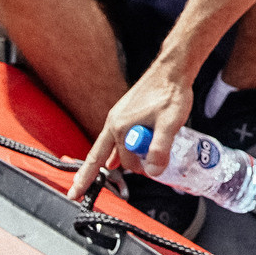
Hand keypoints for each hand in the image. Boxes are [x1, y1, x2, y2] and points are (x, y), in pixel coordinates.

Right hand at [70, 66, 195, 200]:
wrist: (172, 71)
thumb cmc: (170, 93)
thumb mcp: (170, 124)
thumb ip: (160, 149)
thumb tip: (153, 172)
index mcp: (120, 127)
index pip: (126, 161)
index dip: (141, 169)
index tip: (150, 174)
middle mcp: (114, 122)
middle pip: (105, 157)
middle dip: (114, 172)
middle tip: (124, 180)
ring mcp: (117, 118)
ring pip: (106, 148)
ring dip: (101, 165)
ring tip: (83, 183)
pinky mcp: (124, 114)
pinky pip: (113, 140)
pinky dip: (112, 153)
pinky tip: (112, 162)